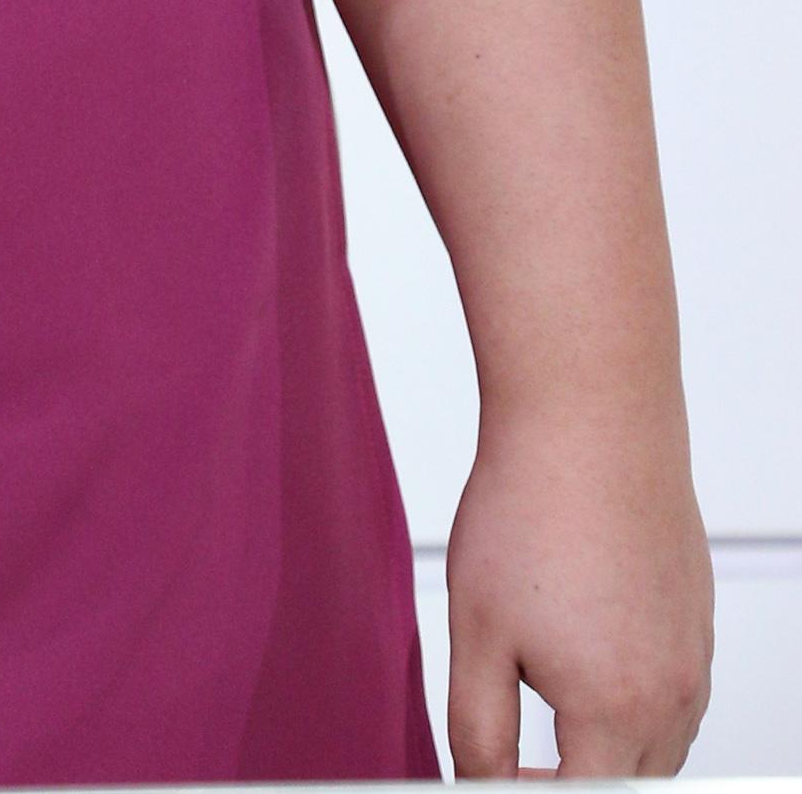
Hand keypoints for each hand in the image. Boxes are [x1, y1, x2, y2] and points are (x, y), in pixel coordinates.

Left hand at [446, 410, 712, 776]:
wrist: (589, 420)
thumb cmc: (533, 509)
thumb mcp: (477, 633)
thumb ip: (479, 729)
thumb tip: (479, 782)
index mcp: (615, 711)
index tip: (497, 771)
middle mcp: (671, 696)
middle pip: (627, 786)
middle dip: (572, 780)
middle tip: (515, 748)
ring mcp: (694, 658)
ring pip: (658, 747)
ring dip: (608, 746)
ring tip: (548, 688)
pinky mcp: (699, 620)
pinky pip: (677, 696)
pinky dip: (636, 700)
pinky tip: (588, 648)